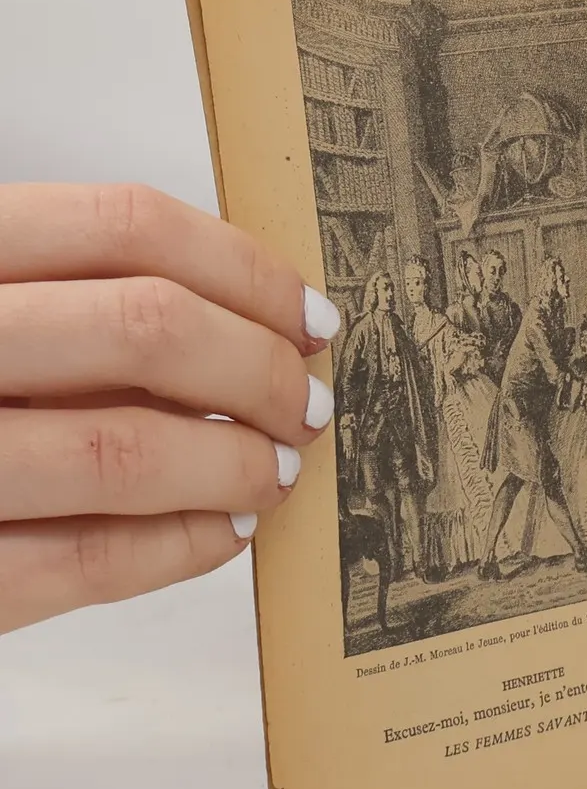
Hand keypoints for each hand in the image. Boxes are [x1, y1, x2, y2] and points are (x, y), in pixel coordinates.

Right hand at [0, 184, 339, 634]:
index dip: (244, 269)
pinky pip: (75, 564)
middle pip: (146, 328)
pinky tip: (218, 535)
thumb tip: (248, 318)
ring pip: (122, 449)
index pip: (127, 225)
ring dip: (231, 464)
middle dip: (260, 370)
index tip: (311, 316)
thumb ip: (73, 294)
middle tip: (310, 404)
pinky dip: (173, 549)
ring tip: (275, 472)